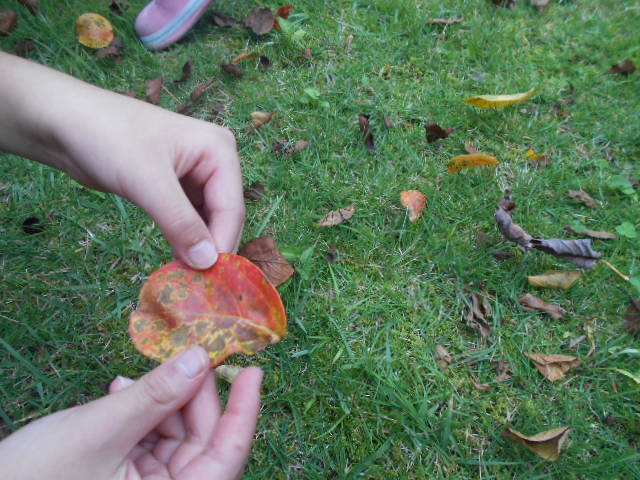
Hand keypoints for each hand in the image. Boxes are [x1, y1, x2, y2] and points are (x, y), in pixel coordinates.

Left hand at [0, 52, 244, 268]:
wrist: (62, 121)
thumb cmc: (108, 139)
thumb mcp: (147, 182)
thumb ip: (180, 224)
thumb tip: (207, 263)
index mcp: (219, 150)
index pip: (231, 208)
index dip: (221, 244)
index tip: (210, 281)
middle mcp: (215, 162)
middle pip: (223, 216)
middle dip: (211, 247)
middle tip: (199, 285)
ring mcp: (195, 175)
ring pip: (206, 221)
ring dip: (198, 246)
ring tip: (188, 278)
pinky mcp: (175, 187)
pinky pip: (188, 219)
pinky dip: (184, 238)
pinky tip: (178, 260)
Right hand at [0, 347, 262, 479]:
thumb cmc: (34, 478)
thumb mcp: (100, 431)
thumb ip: (153, 395)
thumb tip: (197, 358)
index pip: (227, 456)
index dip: (245, 412)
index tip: (254, 371)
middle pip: (201, 441)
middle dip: (191, 397)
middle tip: (183, 358)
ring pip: (176, 438)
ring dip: (161, 403)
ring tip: (135, 379)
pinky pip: (151, 442)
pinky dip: (142, 415)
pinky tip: (122, 392)